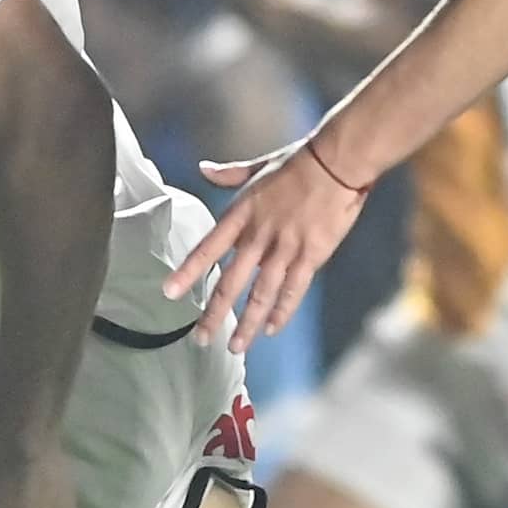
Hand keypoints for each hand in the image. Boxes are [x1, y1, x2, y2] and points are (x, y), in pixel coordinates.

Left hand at [169, 140, 370, 348]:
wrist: (338, 161)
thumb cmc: (300, 160)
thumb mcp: (259, 167)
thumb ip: (230, 174)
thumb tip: (204, 169)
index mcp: (242, 213)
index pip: (208, 248)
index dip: (188, 272)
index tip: (169, 292)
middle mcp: (259, 235)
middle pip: (231, 281)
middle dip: (214, 313)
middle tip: (201, 338)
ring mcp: (286, 247)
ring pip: (261, 294)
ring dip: (247, 323)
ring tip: (236, 347)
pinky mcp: (312, 255)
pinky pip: (293, 290)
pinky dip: (281, 312)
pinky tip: (271, 330)